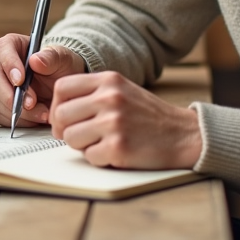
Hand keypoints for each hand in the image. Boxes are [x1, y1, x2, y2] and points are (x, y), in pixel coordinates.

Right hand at [0, 35, 85, 127]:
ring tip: (41, 113)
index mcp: (14, 45)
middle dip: (10, 94)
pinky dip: (15, 120)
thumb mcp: (63, 60)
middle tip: (31, 103)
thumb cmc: (62, 68)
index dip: (9, 63)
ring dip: (16, 110)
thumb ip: (51, 58)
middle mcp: (0, 64)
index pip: (3, 47)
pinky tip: (34, 119)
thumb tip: (35, 60)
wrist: (64, 90)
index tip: (20, 80)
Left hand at [49, 71, 201, 169]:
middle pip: (61, 116)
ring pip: (71, 138)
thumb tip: (57, 112)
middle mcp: (110, 98)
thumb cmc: (149, 115)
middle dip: (65, 130)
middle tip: (79, 136)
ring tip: (102, 142)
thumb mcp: (122, 90)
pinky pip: (89, 157)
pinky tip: (115, 152)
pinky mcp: (118, 147)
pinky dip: (99, 159)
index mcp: (109, 80)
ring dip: (82, 146)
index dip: (56, 107)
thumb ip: (92, 94)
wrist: (182, 133)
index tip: (64, 118)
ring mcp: (114, 122)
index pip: (62, 88)